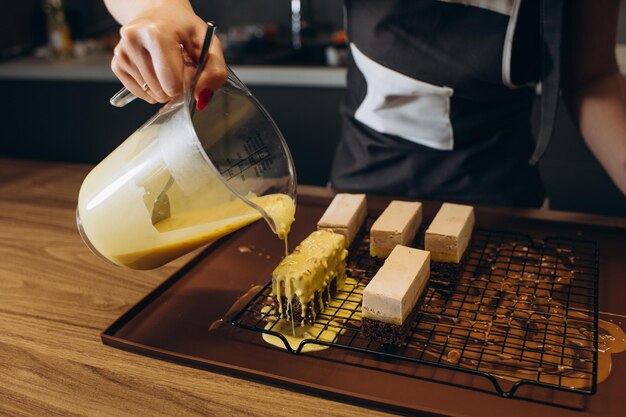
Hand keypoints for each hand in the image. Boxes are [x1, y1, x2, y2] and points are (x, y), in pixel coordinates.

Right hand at [110, 3, 226, 107]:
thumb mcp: (209, 43)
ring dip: (162, 87)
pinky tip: (155, 74)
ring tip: (167, 66)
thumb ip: (214, 72)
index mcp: (157, 33)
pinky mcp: (116, 61)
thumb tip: (201, 98)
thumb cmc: (185, 28)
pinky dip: (148, 89)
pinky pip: (135, 90)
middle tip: (179, 68)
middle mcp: (133, 39)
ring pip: (148, 92)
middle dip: (174, 87)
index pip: (171, 83)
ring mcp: (122, 50)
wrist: (160, 12)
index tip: (189, 72)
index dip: (185, 86)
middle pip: (159, 90)